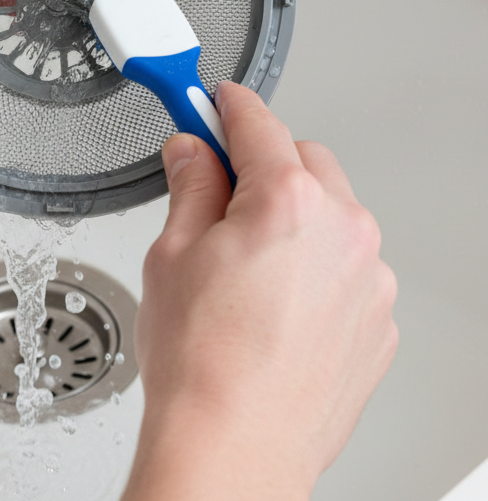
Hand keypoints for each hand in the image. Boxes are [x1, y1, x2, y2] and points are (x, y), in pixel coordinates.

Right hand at [124, 82, 397, 500]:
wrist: (233, 449)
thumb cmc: (202, 366)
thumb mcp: (172, 253)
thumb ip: (190, 186)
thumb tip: (192, 153)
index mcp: (287, 201)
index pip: (257, 124)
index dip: (228, 106)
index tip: (215, 101)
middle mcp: (343, 230)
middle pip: (304, 160)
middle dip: (264, 166)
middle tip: (220, 195)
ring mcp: (369, 278)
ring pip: (332, 213)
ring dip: (296, 218)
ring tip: (248, 269)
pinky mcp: (378, 318)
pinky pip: (350, 266)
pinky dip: (319, 267)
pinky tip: (276, 304)